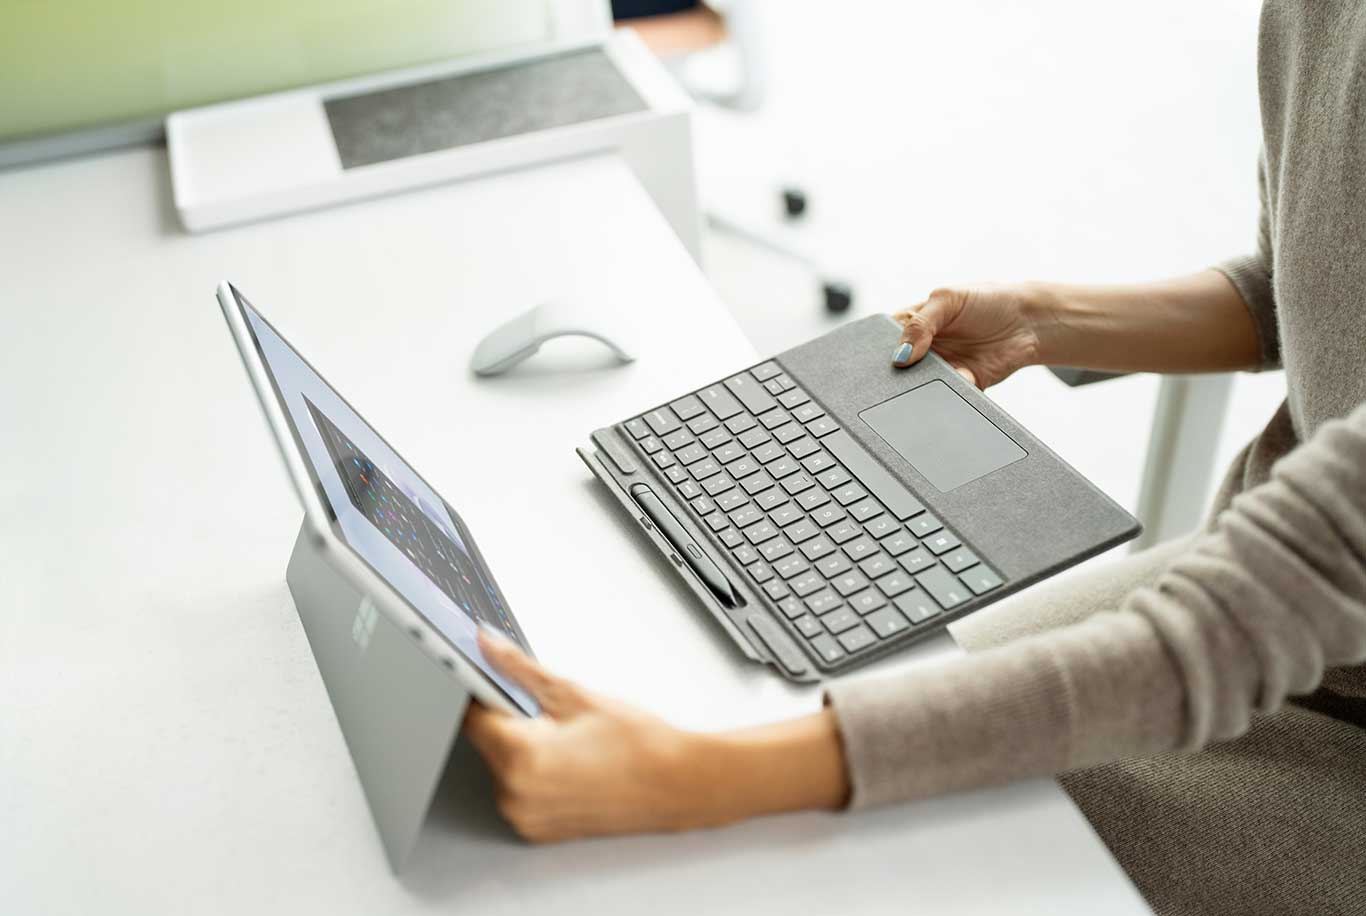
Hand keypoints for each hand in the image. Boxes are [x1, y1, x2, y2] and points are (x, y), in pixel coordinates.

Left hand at [464, 629, 850, 842]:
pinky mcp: (535, 828)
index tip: (483, 673)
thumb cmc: (639, 743)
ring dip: (519, 744)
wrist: (678, 783)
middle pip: (486, 740)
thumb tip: (487, 644)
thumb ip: (520, 668)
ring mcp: (525, 817)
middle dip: (507, 717)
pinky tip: (567, 759)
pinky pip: (517, 788)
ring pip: (501, 764)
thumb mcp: (574, 694)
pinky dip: (531, 770)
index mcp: (522, 759)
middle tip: (547, 709)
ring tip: (565, 737)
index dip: (479, 689)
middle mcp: (516, 796)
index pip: (472, 715)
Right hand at [891, 285, 1047, 387]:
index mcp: (912, 323)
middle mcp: (923, 348)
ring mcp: (941, 367)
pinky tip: (963, 375)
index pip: (884, 338)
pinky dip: (952, 390)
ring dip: (926, 384)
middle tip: (907, 368)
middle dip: (901, 372)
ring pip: (921, 385)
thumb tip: (900, 355)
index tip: (885, 355)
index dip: (880, 348)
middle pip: (899, 368)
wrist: (1030, 321)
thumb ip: (920, 324)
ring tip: (938, 371)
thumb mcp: (948, 299)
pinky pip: (949, 394)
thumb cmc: (988, 300)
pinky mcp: (961, 384)